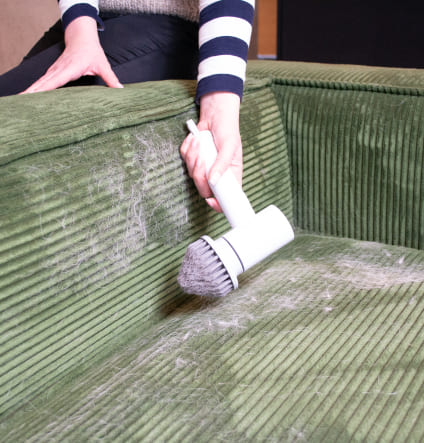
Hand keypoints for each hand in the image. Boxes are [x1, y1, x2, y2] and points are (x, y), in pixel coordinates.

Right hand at [21, 17, 121, 93]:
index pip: (55, 80)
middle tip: (22, 102)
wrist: (82, 37)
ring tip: (22, 101)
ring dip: (31, 91)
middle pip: (43, 82)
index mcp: (70, 68)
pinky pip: (43, 81)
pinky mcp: (53, 72)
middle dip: (32, 92)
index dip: (45, 88)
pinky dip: (35, 88)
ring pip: (41, 82)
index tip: (34, 95)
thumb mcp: (103, 65)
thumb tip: (121, 90)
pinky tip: (30, 97)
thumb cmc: (92, 52)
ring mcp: (54, 70)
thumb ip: (111, 79)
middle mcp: (59, 69)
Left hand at [180, 92, 242, 211]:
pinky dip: (188, 148)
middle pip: (204, 188)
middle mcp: (216, 174)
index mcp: (230, 176)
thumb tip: (213, 181)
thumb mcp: (229, 147)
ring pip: (192, 173)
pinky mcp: (193, 158)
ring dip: (193, 157)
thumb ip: (222, 165)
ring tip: (199, 142)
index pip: (225, 197)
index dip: (218, 204)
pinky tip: (195, 138)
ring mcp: (204, 167)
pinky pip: (184, 159)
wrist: (215, 114)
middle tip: (202, 159)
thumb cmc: (228, 130)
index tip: (210, 200)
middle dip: (199, 174)